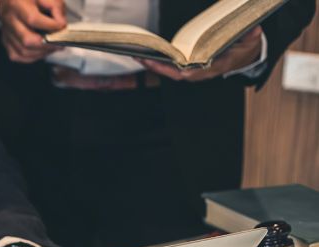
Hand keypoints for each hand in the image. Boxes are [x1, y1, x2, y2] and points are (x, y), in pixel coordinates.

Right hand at [0, 0, 65, 62]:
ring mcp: (6, 32)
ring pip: (23, 51)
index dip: (50, 26)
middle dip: (47, 44)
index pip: (32, 19)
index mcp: (17, 4)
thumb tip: (61, 26)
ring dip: (41, 52)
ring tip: (52, 47)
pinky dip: (32, 57)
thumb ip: (56, 8)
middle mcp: (8, 19)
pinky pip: (17, 55)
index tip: (61, 27)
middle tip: (59, 42)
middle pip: (27, 40)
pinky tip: (41, 50)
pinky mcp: (6, 41)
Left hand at [138, 26, 262, 81]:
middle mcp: (200, 71)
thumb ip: (251, 36)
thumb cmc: (246, 48)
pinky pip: (171, 65)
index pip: (191, 73)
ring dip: (154, 63)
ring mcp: (193, 69)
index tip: (161, 64)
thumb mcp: (251, 41)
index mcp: (213, 68)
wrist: (246, 56)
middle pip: (174, 73)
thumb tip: (253, 29)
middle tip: (141, 57)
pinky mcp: (189, 64)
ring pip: (170, 70)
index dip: (176, 70)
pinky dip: (159, 60)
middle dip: (157, 66)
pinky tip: (147, 53)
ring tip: (138, 54)